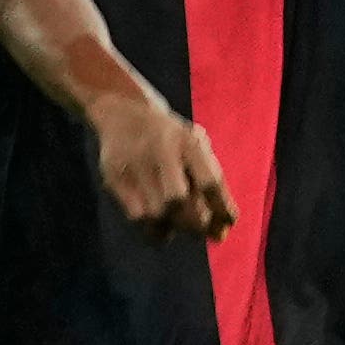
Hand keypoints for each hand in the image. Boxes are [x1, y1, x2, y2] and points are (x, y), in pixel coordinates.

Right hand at [86, 82, 234, 240]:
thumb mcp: (196, 146)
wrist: (125, 113)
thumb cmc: (173, 139)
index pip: (210, 182)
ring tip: (183, 226)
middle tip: (205, 231)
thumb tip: (226, 228)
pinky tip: (163, 228)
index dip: (222, 208)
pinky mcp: (114, 179)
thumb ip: (212, 181)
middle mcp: (160, 152)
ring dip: (175, 228)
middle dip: (196, 224)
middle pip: (178, 200)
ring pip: (156, 213)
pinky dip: (154, 229)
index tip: (230, 224)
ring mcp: (134, 166)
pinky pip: (136, 216)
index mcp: (188, 142)